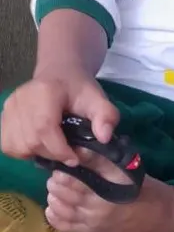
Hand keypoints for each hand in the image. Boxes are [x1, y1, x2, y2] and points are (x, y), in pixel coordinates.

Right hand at [0, 75, 118, 165]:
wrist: (60, 73)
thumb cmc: (78, 89)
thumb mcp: (98, 99)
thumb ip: (106, 116)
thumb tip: (105, 137)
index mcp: (45, 91)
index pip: (44, 127)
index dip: (58, 149)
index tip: (74, 158)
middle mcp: (21, 99)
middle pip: (30, 140)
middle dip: (51, 153)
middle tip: (67, 153)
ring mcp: (9, 107)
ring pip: (17, 146)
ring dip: (37, 154)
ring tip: (53, 146)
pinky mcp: (3, 116)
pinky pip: (8, 145)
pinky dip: (23, 151)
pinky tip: (38, 143)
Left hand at [45, 148, 141, 231]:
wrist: (158, 216)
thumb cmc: (142, 186)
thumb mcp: (125, 167)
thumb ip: (100, 159)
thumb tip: (76, 148)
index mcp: (109, 185)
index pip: (77, 175)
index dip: (65, 166)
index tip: (64, 159)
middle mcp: (99, 205)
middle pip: (66, 191)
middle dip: (57, 180)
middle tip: (58, 172)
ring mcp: (94, 222)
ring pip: (62, 208)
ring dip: (54, 195)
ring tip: (56, 187)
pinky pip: (65, 226)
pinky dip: (54, 215)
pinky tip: (54, 206)